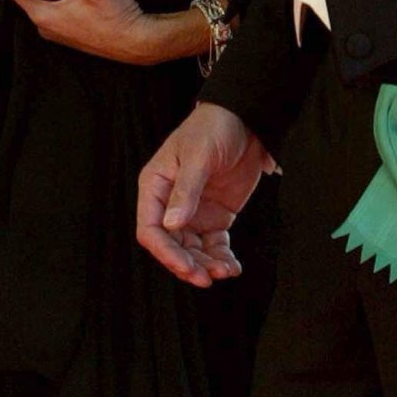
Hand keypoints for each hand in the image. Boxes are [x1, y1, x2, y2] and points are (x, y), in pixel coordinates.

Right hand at [137, 103, 276, 286]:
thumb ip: (187, 190)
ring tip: (226, 270)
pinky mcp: (215, 215)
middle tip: (207, 278)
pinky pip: (214, 244)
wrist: (245, 118)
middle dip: (188, 264)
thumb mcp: (199, 155)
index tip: (186, 266)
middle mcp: (170, 203)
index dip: (165, 252)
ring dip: (206, 265)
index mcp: (156, 186)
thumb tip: (172, 225)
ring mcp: (193, 211)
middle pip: (171, 246)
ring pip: (193, 250)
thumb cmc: (214, 127)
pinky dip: (221, 258)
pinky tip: (233, 267)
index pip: (151, 229)